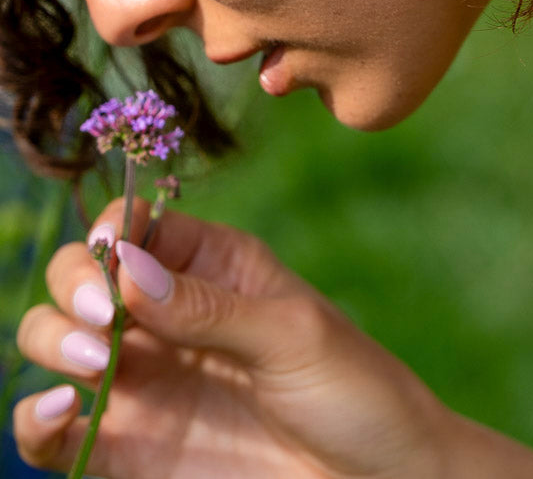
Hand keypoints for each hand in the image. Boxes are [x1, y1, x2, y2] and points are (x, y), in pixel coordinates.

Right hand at [13, 198, 450, 478]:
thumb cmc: (355, 392)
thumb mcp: (293, 337)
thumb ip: (208, 308)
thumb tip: (125, 270)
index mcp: (212, 266)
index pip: (136, 224)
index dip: (112, 229)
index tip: (112, 255)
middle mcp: (166, 317)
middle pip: (82, 275)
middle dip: (72, 282)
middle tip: (100, 319)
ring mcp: (145, 381)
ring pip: (55, 339)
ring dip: (50, 339)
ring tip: (94, 363)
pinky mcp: (130, 449)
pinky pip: (55, 432)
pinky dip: (36, 418)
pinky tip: (62, 410)